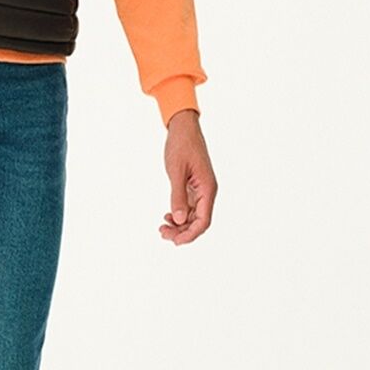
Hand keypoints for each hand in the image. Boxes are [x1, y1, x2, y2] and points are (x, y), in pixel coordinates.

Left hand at [160, 110, 215, 244]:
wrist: (183, 128)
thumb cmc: (181, 145)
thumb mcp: (176, 171)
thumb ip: (178, 196)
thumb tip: (179, 219)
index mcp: (207, 188)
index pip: (204, 221)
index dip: (191, 234)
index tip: (175, 241)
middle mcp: (207, 191)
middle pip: (199, 221)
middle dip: (182, 232)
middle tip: (162, 234)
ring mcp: (201, 189)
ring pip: (194, 216)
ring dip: (180, 225)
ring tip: (162, 228)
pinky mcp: (194, 186)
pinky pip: (190, 207)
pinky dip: (179, 214)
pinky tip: (168, 217)